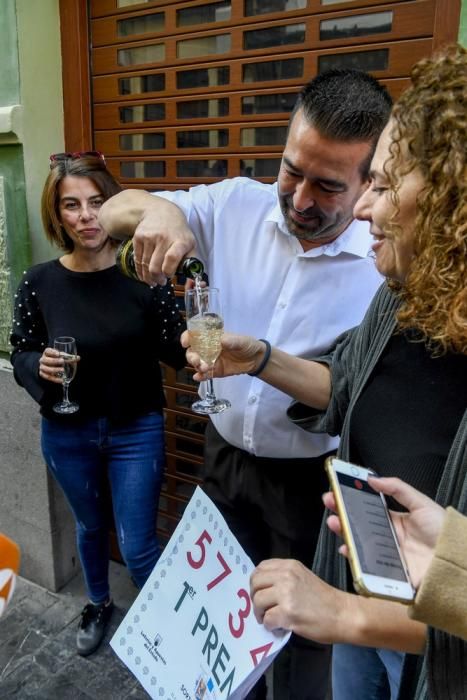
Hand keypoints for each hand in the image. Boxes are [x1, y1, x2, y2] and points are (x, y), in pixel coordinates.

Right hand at [38, 348, 79, 383]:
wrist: (49, 366)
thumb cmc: (56, 359)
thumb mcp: (62, 357)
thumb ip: (69, 357)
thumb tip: (78, 358)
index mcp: (47, 353)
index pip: (47, 351)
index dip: (52, 352)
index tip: (58, 354)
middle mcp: (43, 359)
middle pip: (46, 360)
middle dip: (54, 361)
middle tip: (62, 361)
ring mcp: (42, 367)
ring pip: (46, 369)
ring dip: (54, 370)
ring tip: (63, 370)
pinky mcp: (43, 374)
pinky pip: (48, 377)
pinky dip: (55, 379)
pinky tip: (61, 380)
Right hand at [132, 199, 195, 285]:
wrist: (161, 212)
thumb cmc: (178, 232)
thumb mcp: (190, 244)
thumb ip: (192, 262)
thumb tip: (194, 280)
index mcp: (180, 241)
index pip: (172, 258)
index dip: (168, 271)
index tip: (169, 276)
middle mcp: (164, 237)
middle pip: (155, 266)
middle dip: (158, 279)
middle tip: (160, 282)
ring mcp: (149, 237)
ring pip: (145, 265)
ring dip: (148, 277)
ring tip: (153, 280)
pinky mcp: (138, 237)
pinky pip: (137, 260)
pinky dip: (140, 270)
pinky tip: (144, 274)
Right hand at [181, 332, 265, 379]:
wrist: (256, 360)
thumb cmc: (247, 345)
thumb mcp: (242, 341)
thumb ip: (232, 341)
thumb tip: (222, 340)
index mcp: (212, 338)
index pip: (195, 335)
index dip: (187, 337)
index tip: (185, 342)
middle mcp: (208, 349)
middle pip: (193, 352)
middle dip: (191, 356)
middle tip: (197, 361)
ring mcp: (211, 361)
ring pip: (197, 363)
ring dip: (197, 366)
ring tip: (204, 368)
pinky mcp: (215, 371)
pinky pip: (205, 374)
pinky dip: (200, 376)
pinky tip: (198, 377)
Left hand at [250, 559, 348, 642]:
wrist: (343, 614)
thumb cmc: (325, 599)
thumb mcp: (302, 577)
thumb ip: (283, 578)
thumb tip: (263, 589)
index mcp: (289, 565)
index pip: (260, 568)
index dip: (257, 583)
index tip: (261, 593)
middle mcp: (286, 576)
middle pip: (255, 583)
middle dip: (255, 598)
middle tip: (263, 609)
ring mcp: (286, 594)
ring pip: (258, 601)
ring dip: (261, 614)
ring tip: (271, 619)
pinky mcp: (287, 613)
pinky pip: (267, 620)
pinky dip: (270, 626)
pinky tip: (279, 627)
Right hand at [324, 477, 445, 588]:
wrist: (456, 562)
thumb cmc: (443, 532)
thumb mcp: (421, 504)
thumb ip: (397, 489)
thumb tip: (372, 478)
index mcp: (396, 522)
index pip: (368, 510)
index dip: (352, 501)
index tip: (338, 491)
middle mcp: (388, 539)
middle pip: (359, 526)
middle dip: (342, 514)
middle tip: (330, 503)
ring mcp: (387, 556)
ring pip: (359, 544)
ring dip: (343, 533)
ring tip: (334, 522)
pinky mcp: (388, 573)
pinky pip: (367, 566)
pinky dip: (353, 559)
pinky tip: (346, 548)